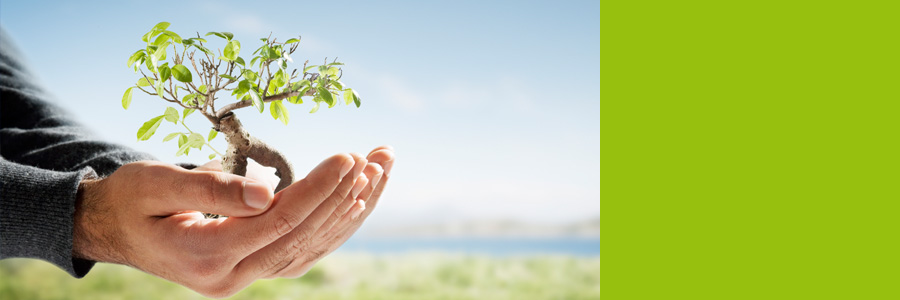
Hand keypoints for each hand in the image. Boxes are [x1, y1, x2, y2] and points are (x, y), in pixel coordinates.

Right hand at [72, 147, 393, 297]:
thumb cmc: (130, 199)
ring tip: (380, 170)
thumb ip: (210, 189)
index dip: (318, 189)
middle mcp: (230, 278)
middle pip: (303, 237)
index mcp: (205, 257)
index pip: (278, 223)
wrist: (112, 230)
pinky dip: (334, 223)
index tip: (348, 156)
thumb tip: (267, 192)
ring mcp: (244, 279)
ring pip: (312, 247)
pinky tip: (358, 197)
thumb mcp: (155, 184)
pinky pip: (304, 250)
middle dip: (345, 195)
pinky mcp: (254, 270)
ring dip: (350, 209)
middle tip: (377, 158)